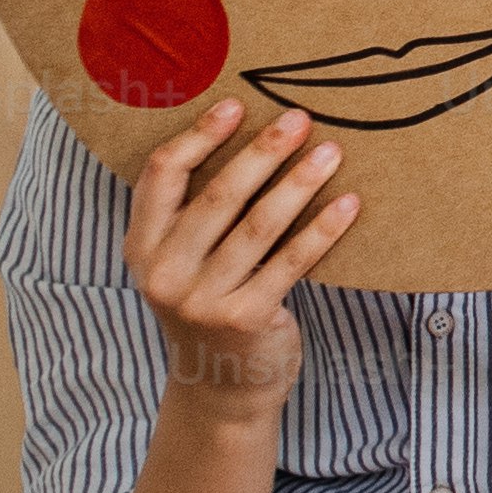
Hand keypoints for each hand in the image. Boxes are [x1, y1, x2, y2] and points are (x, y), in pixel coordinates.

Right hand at [126, 98, 355, 418]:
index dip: (198, 136)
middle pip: (217, 195)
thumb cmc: (210, 302)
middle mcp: (163, 272)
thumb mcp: (183, 260)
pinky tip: (349, 203)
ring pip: (259, 226)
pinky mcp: (243, 319)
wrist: (221, 387)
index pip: (161, 175)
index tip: (236, 104)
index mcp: (142, 245)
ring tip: (332, 151)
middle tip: (300, 117)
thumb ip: (195, 211)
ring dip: (299, 183)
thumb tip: (247, 132)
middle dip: (262, 152)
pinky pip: (291, 262)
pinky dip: (322, 229)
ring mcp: (201, 299)